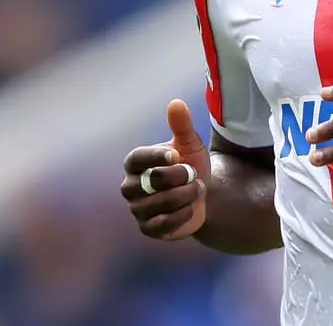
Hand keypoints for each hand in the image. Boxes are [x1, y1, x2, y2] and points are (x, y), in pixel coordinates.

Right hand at [120, 99, 210, 239]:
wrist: (202, 195)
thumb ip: (181, 125)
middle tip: (193, 175)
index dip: (158, 157)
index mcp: (135, 162)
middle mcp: (130, 186)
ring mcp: (136, 209)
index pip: (138, 158)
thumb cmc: (190, 164)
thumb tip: (176, 103)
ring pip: (163, 203)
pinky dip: (184, 214)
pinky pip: (165, 223)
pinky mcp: (148, 229)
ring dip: (188, 195)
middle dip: (182, 177)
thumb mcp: (189, 143)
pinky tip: (191, 208)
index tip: (177, 155)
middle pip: (154, 181)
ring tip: (196, 189)